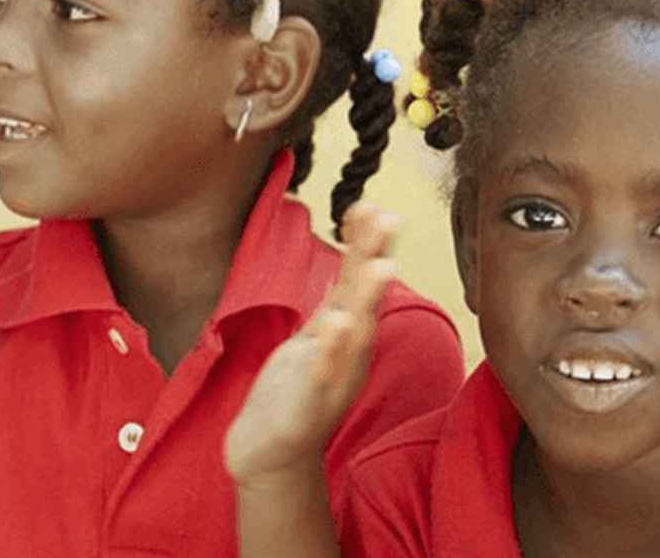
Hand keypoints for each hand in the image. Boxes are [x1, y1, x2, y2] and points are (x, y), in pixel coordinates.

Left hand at [224, 206, 398, 485]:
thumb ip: (337, 302)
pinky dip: (333, 348)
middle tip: (389, 217)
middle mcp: (348, 355)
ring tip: (379, 264)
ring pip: (355, 334)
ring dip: (367, 299)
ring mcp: (332, 380)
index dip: (366, 244)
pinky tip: (338, 322)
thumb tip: (355, 261)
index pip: (358, 280)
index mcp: (345, 335)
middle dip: (375, 257)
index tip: (371, 204)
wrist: (270, 455)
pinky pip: (323, 373)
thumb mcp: (317, 338)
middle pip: (365, 299)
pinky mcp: (309, 406)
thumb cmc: (293, 394)